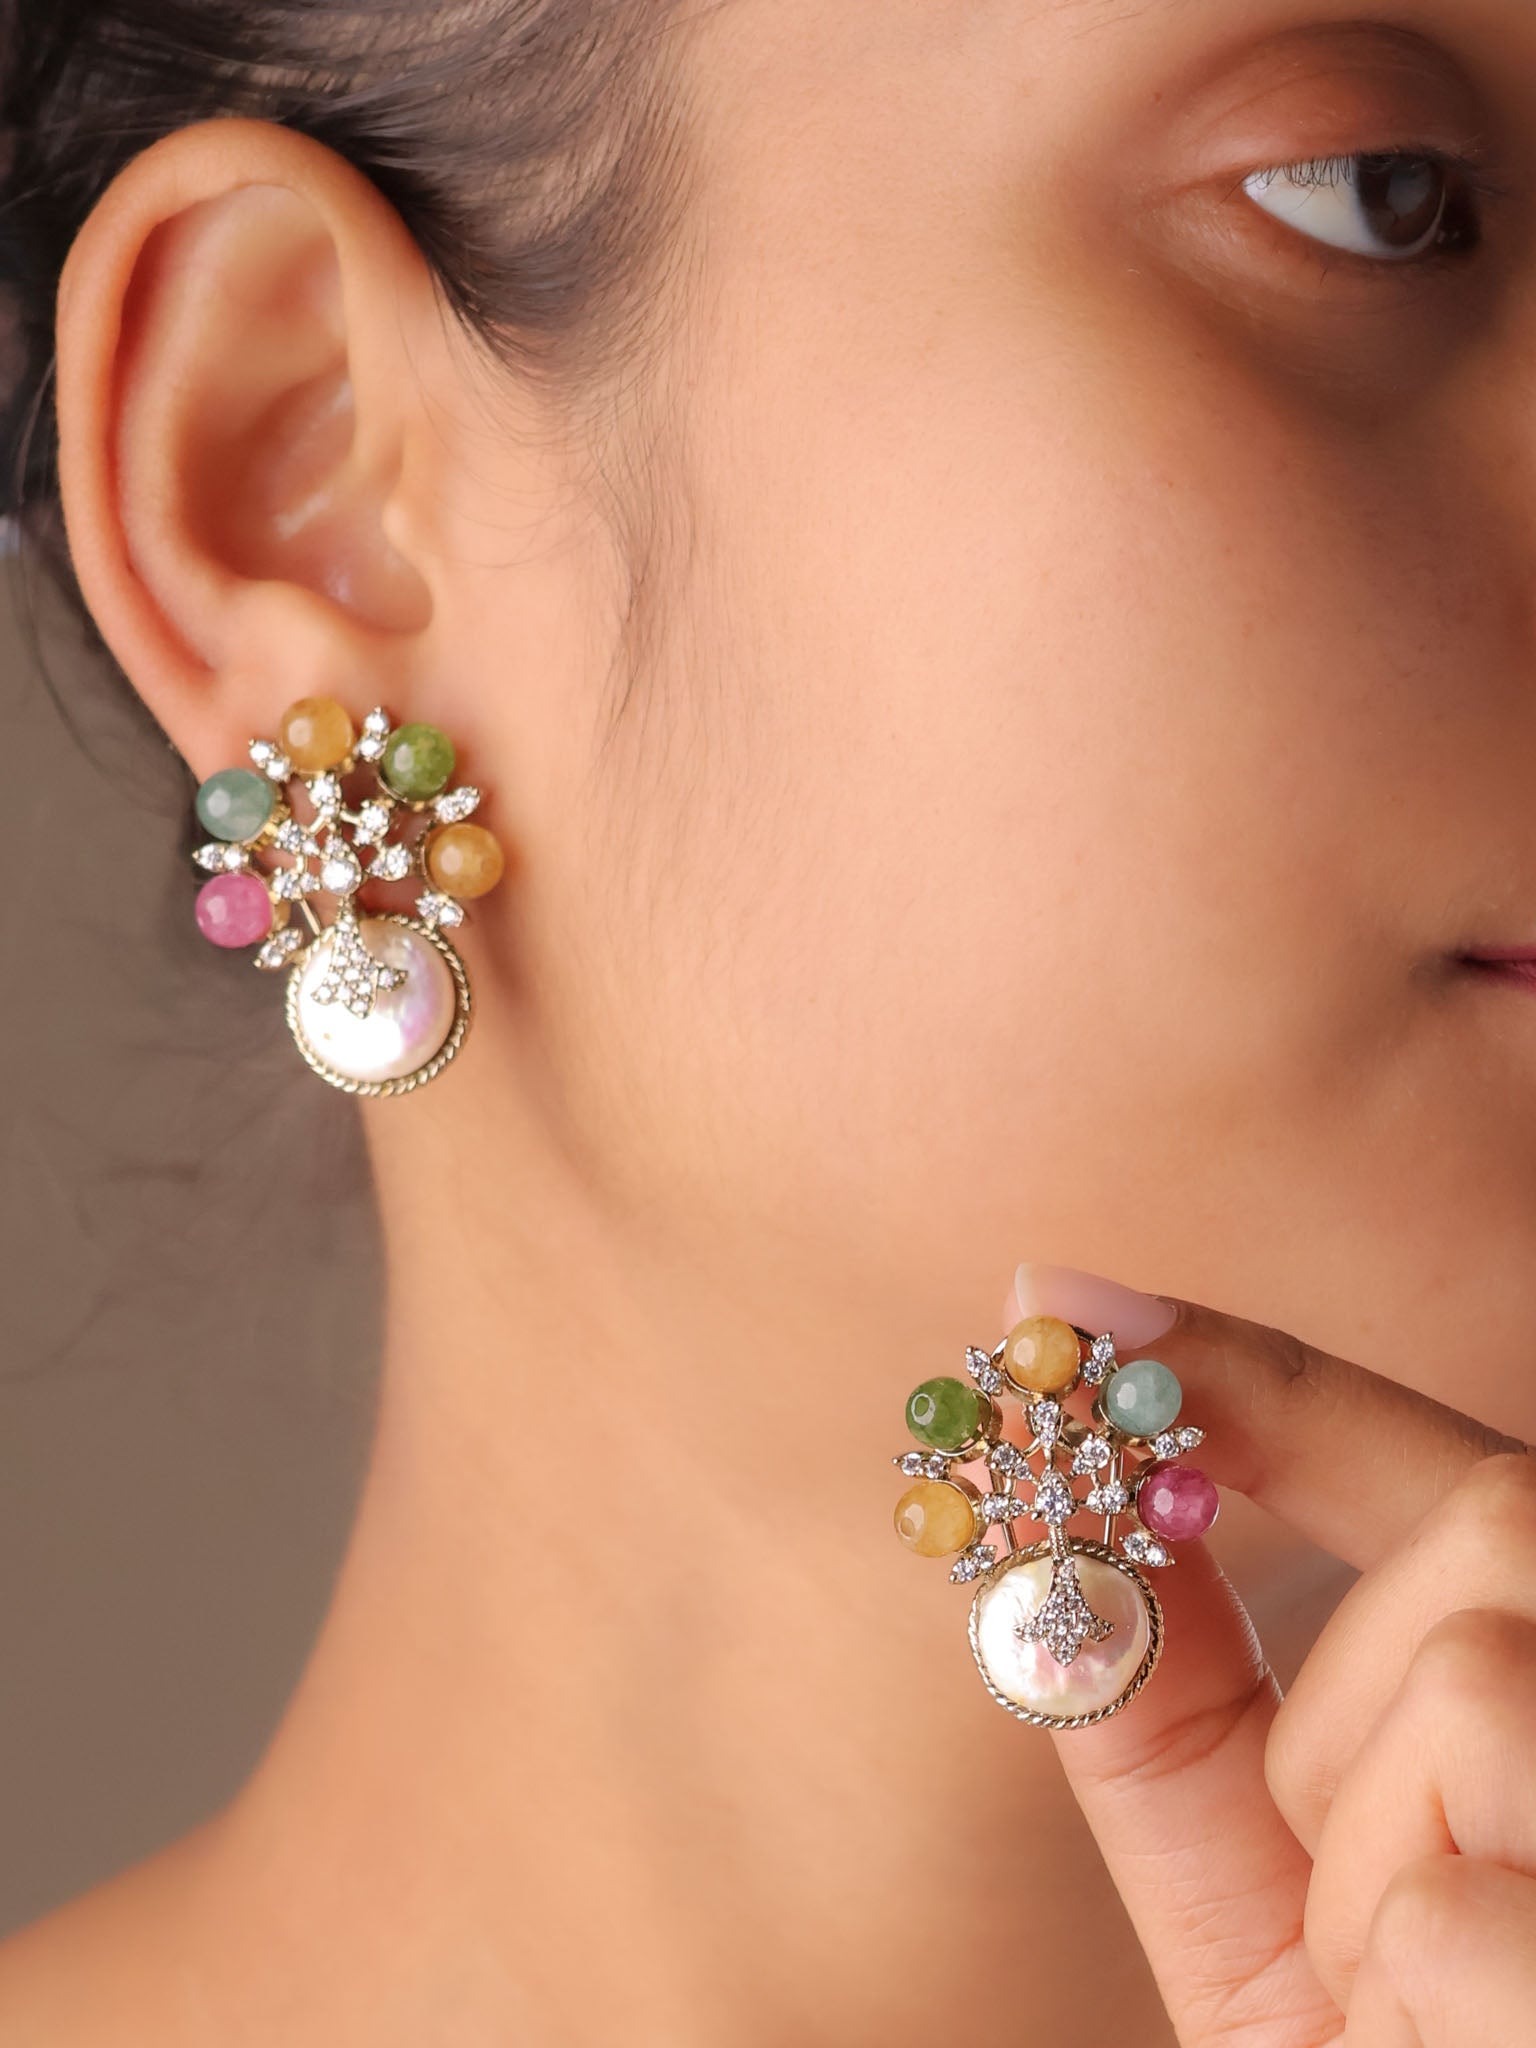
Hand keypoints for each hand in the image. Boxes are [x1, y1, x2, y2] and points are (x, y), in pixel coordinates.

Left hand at [1011, 1264, 1534, 2046]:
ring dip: (1378, 1869)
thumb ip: (1175, 1713)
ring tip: (1432, 2010)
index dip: (1256, 1365)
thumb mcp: (1274, 1912)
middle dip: (1351, 1717)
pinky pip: (1460, 1908)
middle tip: (1371, 1908)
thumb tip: (1048, 1526)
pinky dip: (1409, 1994)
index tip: (1060, 1303)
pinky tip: (1469, 2047)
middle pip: (1486, 1539)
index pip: (1435, 1458)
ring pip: (1473, 1688)